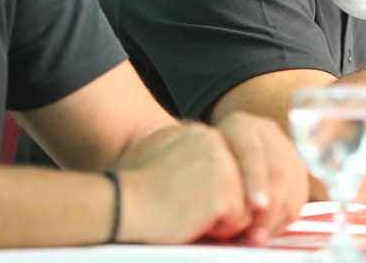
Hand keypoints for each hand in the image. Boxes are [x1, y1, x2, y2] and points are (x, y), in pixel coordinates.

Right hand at [115, 123, 250, 243]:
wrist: (121, 204)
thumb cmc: (137, 189)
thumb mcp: (169, 156)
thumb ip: (197, 158)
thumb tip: (221, 176)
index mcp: (205, 135)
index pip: (232, 168)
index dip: (216, 192)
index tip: (191, 198)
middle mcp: (218, 144)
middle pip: (243, 184)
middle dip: (223, 204)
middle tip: (188, 207)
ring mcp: (223, 166)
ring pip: (244, 204)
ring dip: (221, 218)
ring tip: (189, 212)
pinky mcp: (225, 191)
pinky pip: (238, 221)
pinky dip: (219, 230)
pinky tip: (192, 221)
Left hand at [214, 111, 307, 243]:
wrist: (222, 147)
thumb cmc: (205, 160)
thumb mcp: (200, 157)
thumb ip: (210, 173)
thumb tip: (219, 203)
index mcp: (240, 126)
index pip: (252, 150)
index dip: (256, 178)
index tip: (256, 205)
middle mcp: (266, 132)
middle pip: (277, 169)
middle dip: (270, 205)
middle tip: (256, 232)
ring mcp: (284, 148)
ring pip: (291, 182)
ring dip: (277, 215)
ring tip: (260, 236)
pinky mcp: (296, 167)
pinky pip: (298, 194)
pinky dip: (285, 215)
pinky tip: (268, 229)